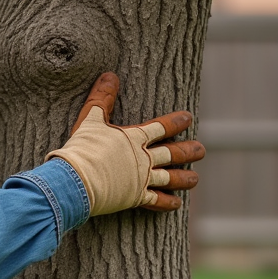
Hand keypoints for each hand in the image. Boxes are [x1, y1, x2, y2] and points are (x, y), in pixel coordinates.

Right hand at [46, 73, 204, 215]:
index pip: (161, 127)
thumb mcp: (90, 118)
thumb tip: (110, 75)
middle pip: (172, 154)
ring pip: (169, 178)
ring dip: (184, 178)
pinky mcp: (135, 197)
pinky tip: (177, 203)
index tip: (188, 118)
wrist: (76, 180)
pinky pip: (156, 200)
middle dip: (188, 151)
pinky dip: (167, 202)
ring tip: (195, 179)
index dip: (176, 122)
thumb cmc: (82, 148)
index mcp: (135, 138)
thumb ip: (102, 97)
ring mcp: (142, 179)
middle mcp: (143, 158)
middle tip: (201, 150)